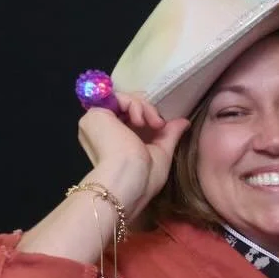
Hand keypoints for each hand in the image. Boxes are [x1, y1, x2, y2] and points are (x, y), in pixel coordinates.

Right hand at [76, 93, 189, 219]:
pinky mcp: (94, 114)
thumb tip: (183, 121)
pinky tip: (141, 121)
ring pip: (126, 101)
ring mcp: (98, 122)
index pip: (132, 118)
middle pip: (128, 107)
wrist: (126, 180)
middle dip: (149, 111)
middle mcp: (104, 131)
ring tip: (154, 124)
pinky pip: (119, 98)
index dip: (148, 115)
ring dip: (146, 108)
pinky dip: (136, 105)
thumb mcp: (161, 153)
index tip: (161, 125)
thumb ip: (169, 135)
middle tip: (159, 124)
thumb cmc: (143, 177)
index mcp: (116, 142)